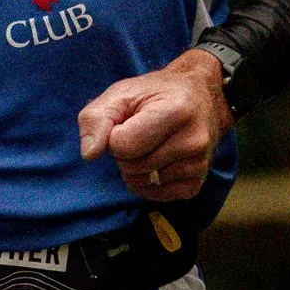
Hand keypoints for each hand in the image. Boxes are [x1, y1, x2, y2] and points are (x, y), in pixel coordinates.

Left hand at [78, 49, 229, 207]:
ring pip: (140, 182)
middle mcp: (193, 141)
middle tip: (142, 131)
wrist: (200, 98)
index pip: (122, 145)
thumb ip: (96, 119)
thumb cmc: (156, 94)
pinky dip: (147, 182)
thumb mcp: (121, 93)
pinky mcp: (196, 184)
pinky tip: (159, 161)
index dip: (114, 135)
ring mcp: (198, 166)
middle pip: (131, 166)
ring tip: (153, 144)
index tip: (129, 121)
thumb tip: (89, 154)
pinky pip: (154, 195)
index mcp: (176, 112)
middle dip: (125, 152)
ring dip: (136, 167)